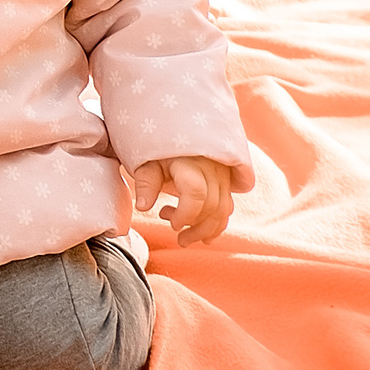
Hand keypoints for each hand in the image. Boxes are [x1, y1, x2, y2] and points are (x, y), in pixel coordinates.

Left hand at [130, 155, 245, 245]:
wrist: (178, 130)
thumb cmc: (159, 148)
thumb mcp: (147, 160)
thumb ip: (146, 182)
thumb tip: (143, 207)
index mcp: (190, 162)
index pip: (196, 193)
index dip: (185, 214)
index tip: (172, 224)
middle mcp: (211, 169)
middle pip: (212, 206)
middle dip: (194, 227)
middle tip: (175, 233)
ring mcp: (222, 176)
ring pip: (222, 211)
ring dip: (205, 230)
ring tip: (184, 239)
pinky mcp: (226, 183)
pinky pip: (227, 208)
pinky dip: (216, 225)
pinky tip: (202, 236)